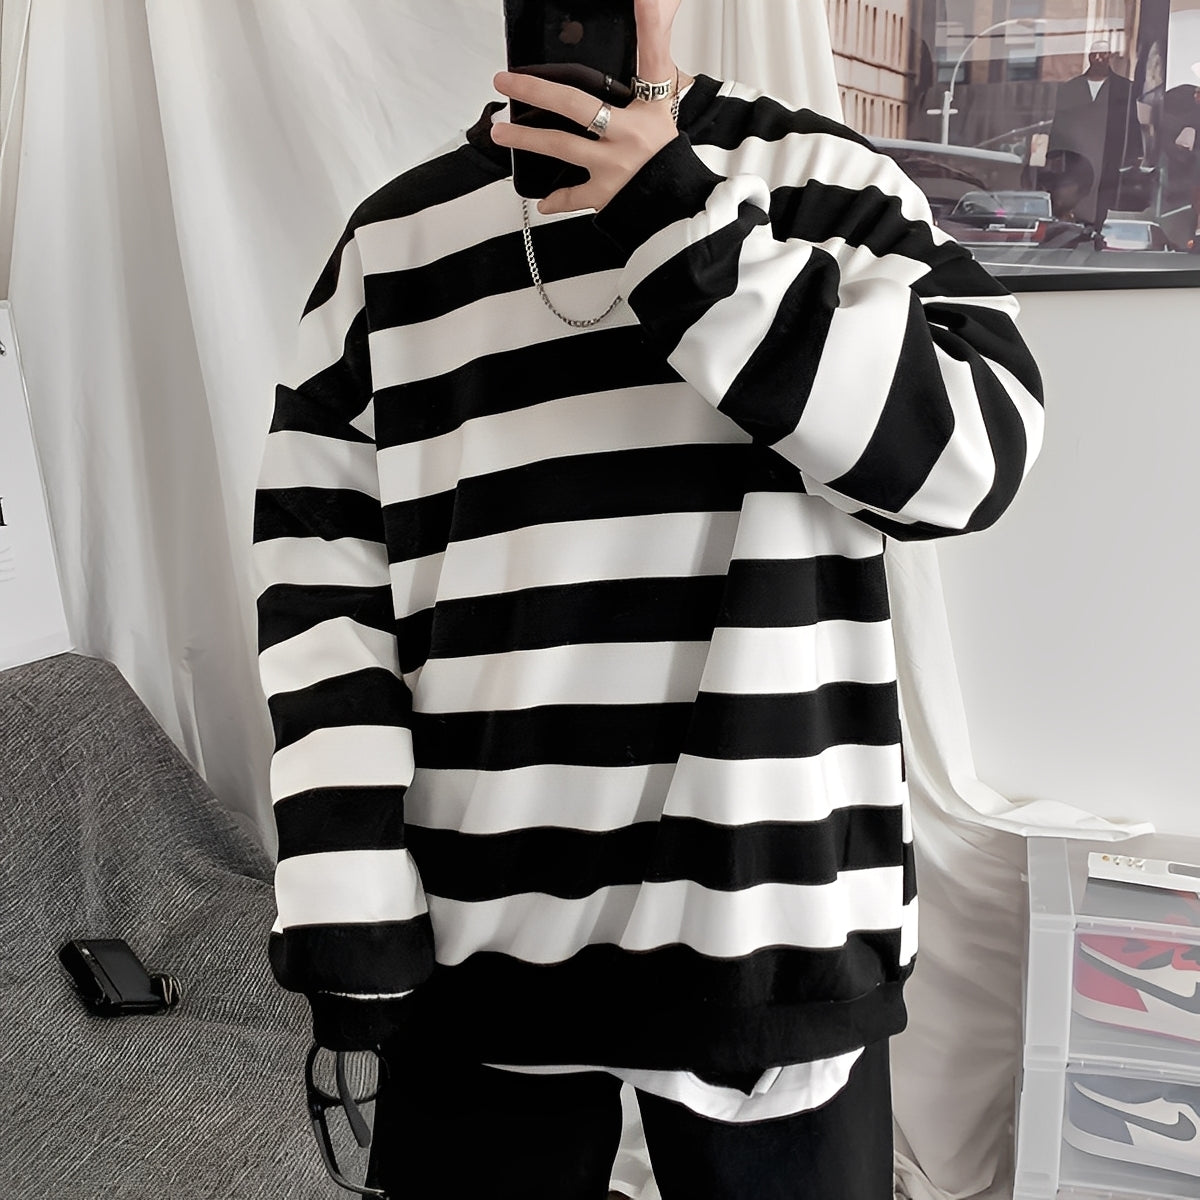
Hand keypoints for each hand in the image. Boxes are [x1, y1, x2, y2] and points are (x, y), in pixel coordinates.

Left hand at [491, 0, 686, 214]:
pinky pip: (575, 197)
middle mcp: (629, 136)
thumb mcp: (662, 103)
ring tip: (500, 131)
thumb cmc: (666, 152)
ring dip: (527, 139)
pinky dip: (557, 199)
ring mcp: (615, 168)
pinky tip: (541, 199)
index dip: (651, 26)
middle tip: (505, 82)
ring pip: (562, 147)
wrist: (679, 201)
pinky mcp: (607, 195)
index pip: (651, 59)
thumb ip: (651, 58)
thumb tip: (651, 5)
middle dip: (537, 91)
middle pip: (577, 106)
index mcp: (648, 109)